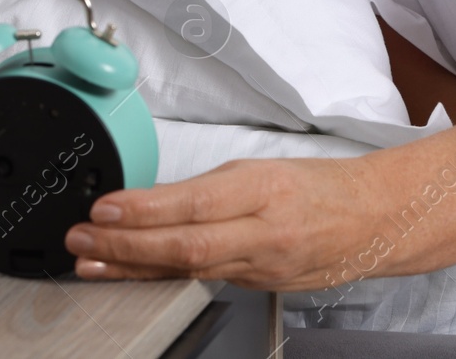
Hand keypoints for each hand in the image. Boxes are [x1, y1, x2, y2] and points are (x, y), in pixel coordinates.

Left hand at [64, 156, 381, 289]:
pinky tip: (131, 275)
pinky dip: (161, 277)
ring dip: (132, 268)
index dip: (145, 211)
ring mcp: (262, 267)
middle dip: (125, 246)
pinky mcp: (259, 287)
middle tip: (81, 240)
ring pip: (187, 270)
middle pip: (186, 246)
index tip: (104, 208)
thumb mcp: (265, 169)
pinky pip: (202, 280)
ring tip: (90, 262)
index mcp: (267, 189)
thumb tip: (150, 201)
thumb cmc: (322, 187)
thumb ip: (211, 188)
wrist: (374, 221)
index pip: (197, 203)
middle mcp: (265, 233)